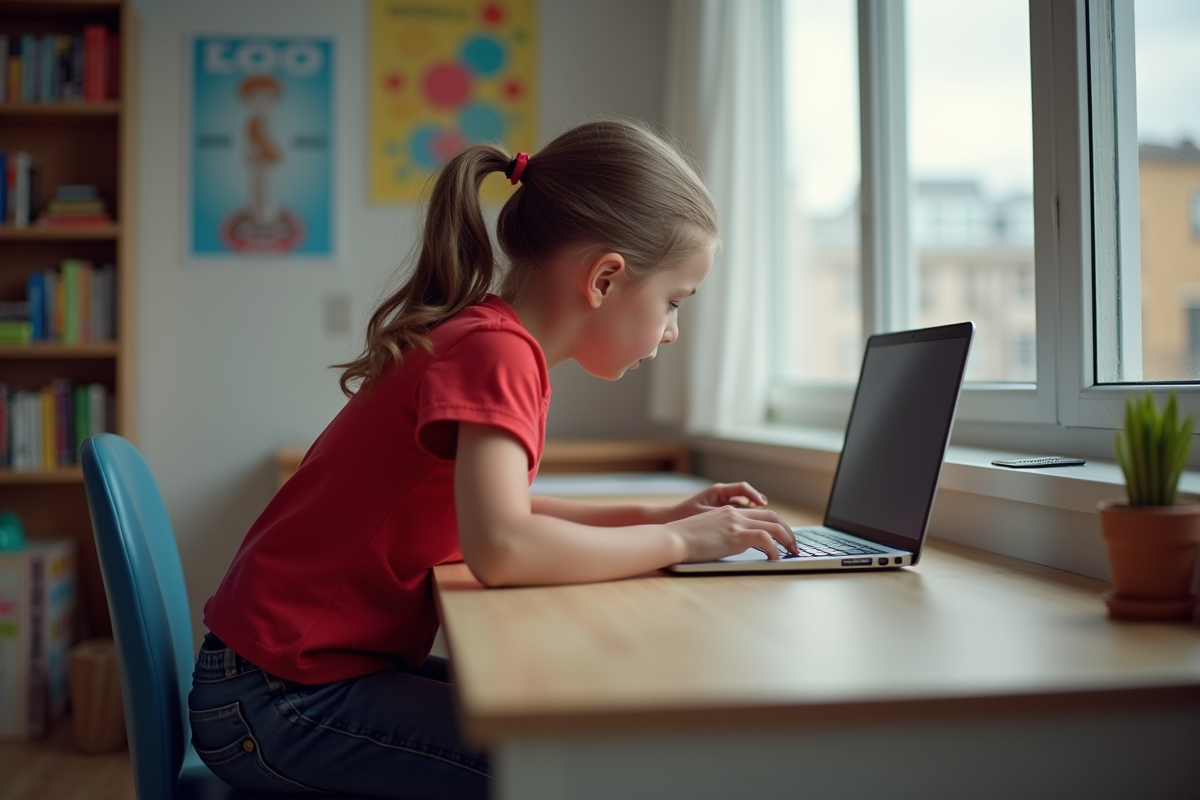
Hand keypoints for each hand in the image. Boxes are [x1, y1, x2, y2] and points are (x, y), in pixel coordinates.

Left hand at [664, 482, 770, 521]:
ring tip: (766, 528)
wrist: (671, 529)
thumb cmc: (684, 518)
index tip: (762, 504)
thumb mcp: (705, 514)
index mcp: (718, 491)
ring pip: (745, 510)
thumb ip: (725, 516)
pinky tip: (750, 534)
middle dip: (762, 508)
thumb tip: (742, 516)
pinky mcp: (721, 518)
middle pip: (748, 498)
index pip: (742, 488)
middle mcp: (722, 497)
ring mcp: (722, 508)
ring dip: (755, 517)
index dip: (754, 495)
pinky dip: (746, 524)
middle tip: (774, 520)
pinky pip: (738, 518)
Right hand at [665, 505, 797, 562]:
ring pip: (774, 525)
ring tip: (792, 552)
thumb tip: (736, 545)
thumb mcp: (706, 532)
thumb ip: (723, 534)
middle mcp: (735, 513)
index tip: (783, 538)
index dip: (776, 525)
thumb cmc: (682, 539)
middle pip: (773, 517)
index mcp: (728, 511)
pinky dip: (775, 549)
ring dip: (788, 539)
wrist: (672, 538)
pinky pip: (765, 538)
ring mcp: (736, 523)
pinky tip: (775, 558)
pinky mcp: (736, 535)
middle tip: (794, 546)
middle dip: (788, 532)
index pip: (761, 514)